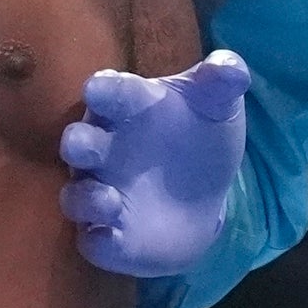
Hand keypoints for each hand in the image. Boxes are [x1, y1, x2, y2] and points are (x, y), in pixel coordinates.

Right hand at [60, 54, 250, 277]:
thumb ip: (222, 81)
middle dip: (77, 144)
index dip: (102, 90)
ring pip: (76, 195)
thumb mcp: (217, 104)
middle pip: (78, 143)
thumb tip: (231, 68)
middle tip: (81, 147)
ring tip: (108, 200)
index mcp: (128, 106)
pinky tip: (110, 236)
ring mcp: (102, 190)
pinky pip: (93, 239)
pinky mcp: (108, 232)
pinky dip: (97, 239)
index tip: (97, 89)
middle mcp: (104, 149)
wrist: (205, 194)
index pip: (110, 93)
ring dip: (85, 198)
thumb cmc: (199, 135)